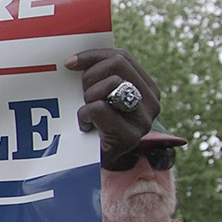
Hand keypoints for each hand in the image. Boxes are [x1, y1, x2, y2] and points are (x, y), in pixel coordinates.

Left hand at [65, 49, 157, 163]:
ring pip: (111, 84)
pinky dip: (84, 115)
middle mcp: (151, 102)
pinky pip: (99, 108)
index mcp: (146, 87)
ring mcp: (143, 120)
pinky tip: (85, 127)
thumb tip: (74, 58)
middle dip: (90, 76)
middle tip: (82, 95)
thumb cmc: (93, 125)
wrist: (92, 165)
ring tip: (87, 113)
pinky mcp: (130, 136)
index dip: (92, 56)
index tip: (69, 64)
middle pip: (117, 65)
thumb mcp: (99, 95)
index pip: (121, 57)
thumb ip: (100, 75)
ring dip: (88, 97)